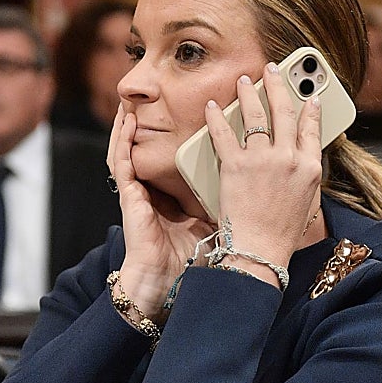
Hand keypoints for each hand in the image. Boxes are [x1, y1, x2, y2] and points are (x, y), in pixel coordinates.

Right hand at [107, 103, 210, 314]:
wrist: (166, 281)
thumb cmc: (188, 260)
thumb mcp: (214, 222)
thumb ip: (228, 202)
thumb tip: (260, 188)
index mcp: (172, 196)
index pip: (172, 159)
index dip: (169, 140)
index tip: (187, 116)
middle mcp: (154, 190)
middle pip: (148, 149)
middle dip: (149, 124)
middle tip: (156, 101)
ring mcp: (139, 192)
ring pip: (129, 150)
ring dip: (129, 125)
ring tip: (132, 102)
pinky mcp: (129, 196)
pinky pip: (122, 162)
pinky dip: (122, 140)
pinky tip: (125, 122)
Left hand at [203, 63, 322, 285]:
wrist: (259, 252)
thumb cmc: (281, 236)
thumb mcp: (306, 204)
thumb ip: (304, 178)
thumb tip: (302, 164)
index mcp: (310, 168)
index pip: (313, 129)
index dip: (311, 108)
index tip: (309, 96)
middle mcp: (289, 159)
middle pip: (285, 112)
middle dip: (279, 85)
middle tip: (273, 69)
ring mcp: (262, 160)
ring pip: (256, 116)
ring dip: (250, 93)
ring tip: (244, 80)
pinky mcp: (235, 166)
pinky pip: (224, 134)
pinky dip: (218, 117)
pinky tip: (214, 106)